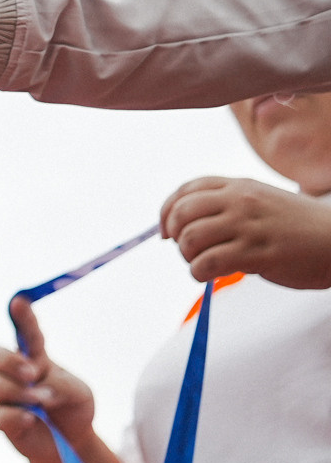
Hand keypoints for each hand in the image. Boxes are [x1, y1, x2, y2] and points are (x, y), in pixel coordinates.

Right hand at [0, 296, 123, 462]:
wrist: (71, 444)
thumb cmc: (73, 408)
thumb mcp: (79, 392)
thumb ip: (59, 384)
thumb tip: (38, 390)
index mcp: (34, 358)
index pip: (25, 333)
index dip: (21, 316)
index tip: (19, 300)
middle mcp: (13, 373)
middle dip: (9, 361)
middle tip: (32, 373)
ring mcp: (5, 397)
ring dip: (18, 392)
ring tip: (42, 402)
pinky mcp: (2, 421)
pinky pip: (0, 414)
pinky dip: (18, 415)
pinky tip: (33, 419)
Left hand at [162, 176, 330, 289]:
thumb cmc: (297, 227)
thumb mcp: (261, 201)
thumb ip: (227, 205)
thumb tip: (184, 224)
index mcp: (239, 186)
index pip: (186, 190)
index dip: (167, 211)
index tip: (166, 231)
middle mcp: (240, 201)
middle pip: (182, 213)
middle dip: (176, 235)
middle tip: (189, 251)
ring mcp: (248, 226)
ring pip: (190, 239)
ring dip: (187, 256)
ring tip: (201, 264)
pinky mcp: (257, 253)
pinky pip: (207, 263)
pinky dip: (199, 272)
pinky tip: (209, 275)